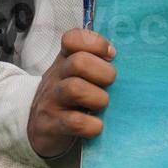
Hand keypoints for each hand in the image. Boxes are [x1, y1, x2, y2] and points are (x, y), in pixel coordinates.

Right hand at [27, 28, 116, 158]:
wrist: (38, 129)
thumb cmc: (68, 99)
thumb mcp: (76, 76)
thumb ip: (96, 64)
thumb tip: (129, 61)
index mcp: (65, 60)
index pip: (72, 38)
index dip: (95, 43)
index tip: (111, 56)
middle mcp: (56, 76)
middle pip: (78, 62)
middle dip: (103, 73)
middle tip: (110, 85)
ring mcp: (52, 100)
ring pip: (74, 89)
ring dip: (97, 98)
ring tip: (102, 106)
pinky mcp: (51, 125)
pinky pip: (74, 122)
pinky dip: (92, 125)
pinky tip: (97, 126)